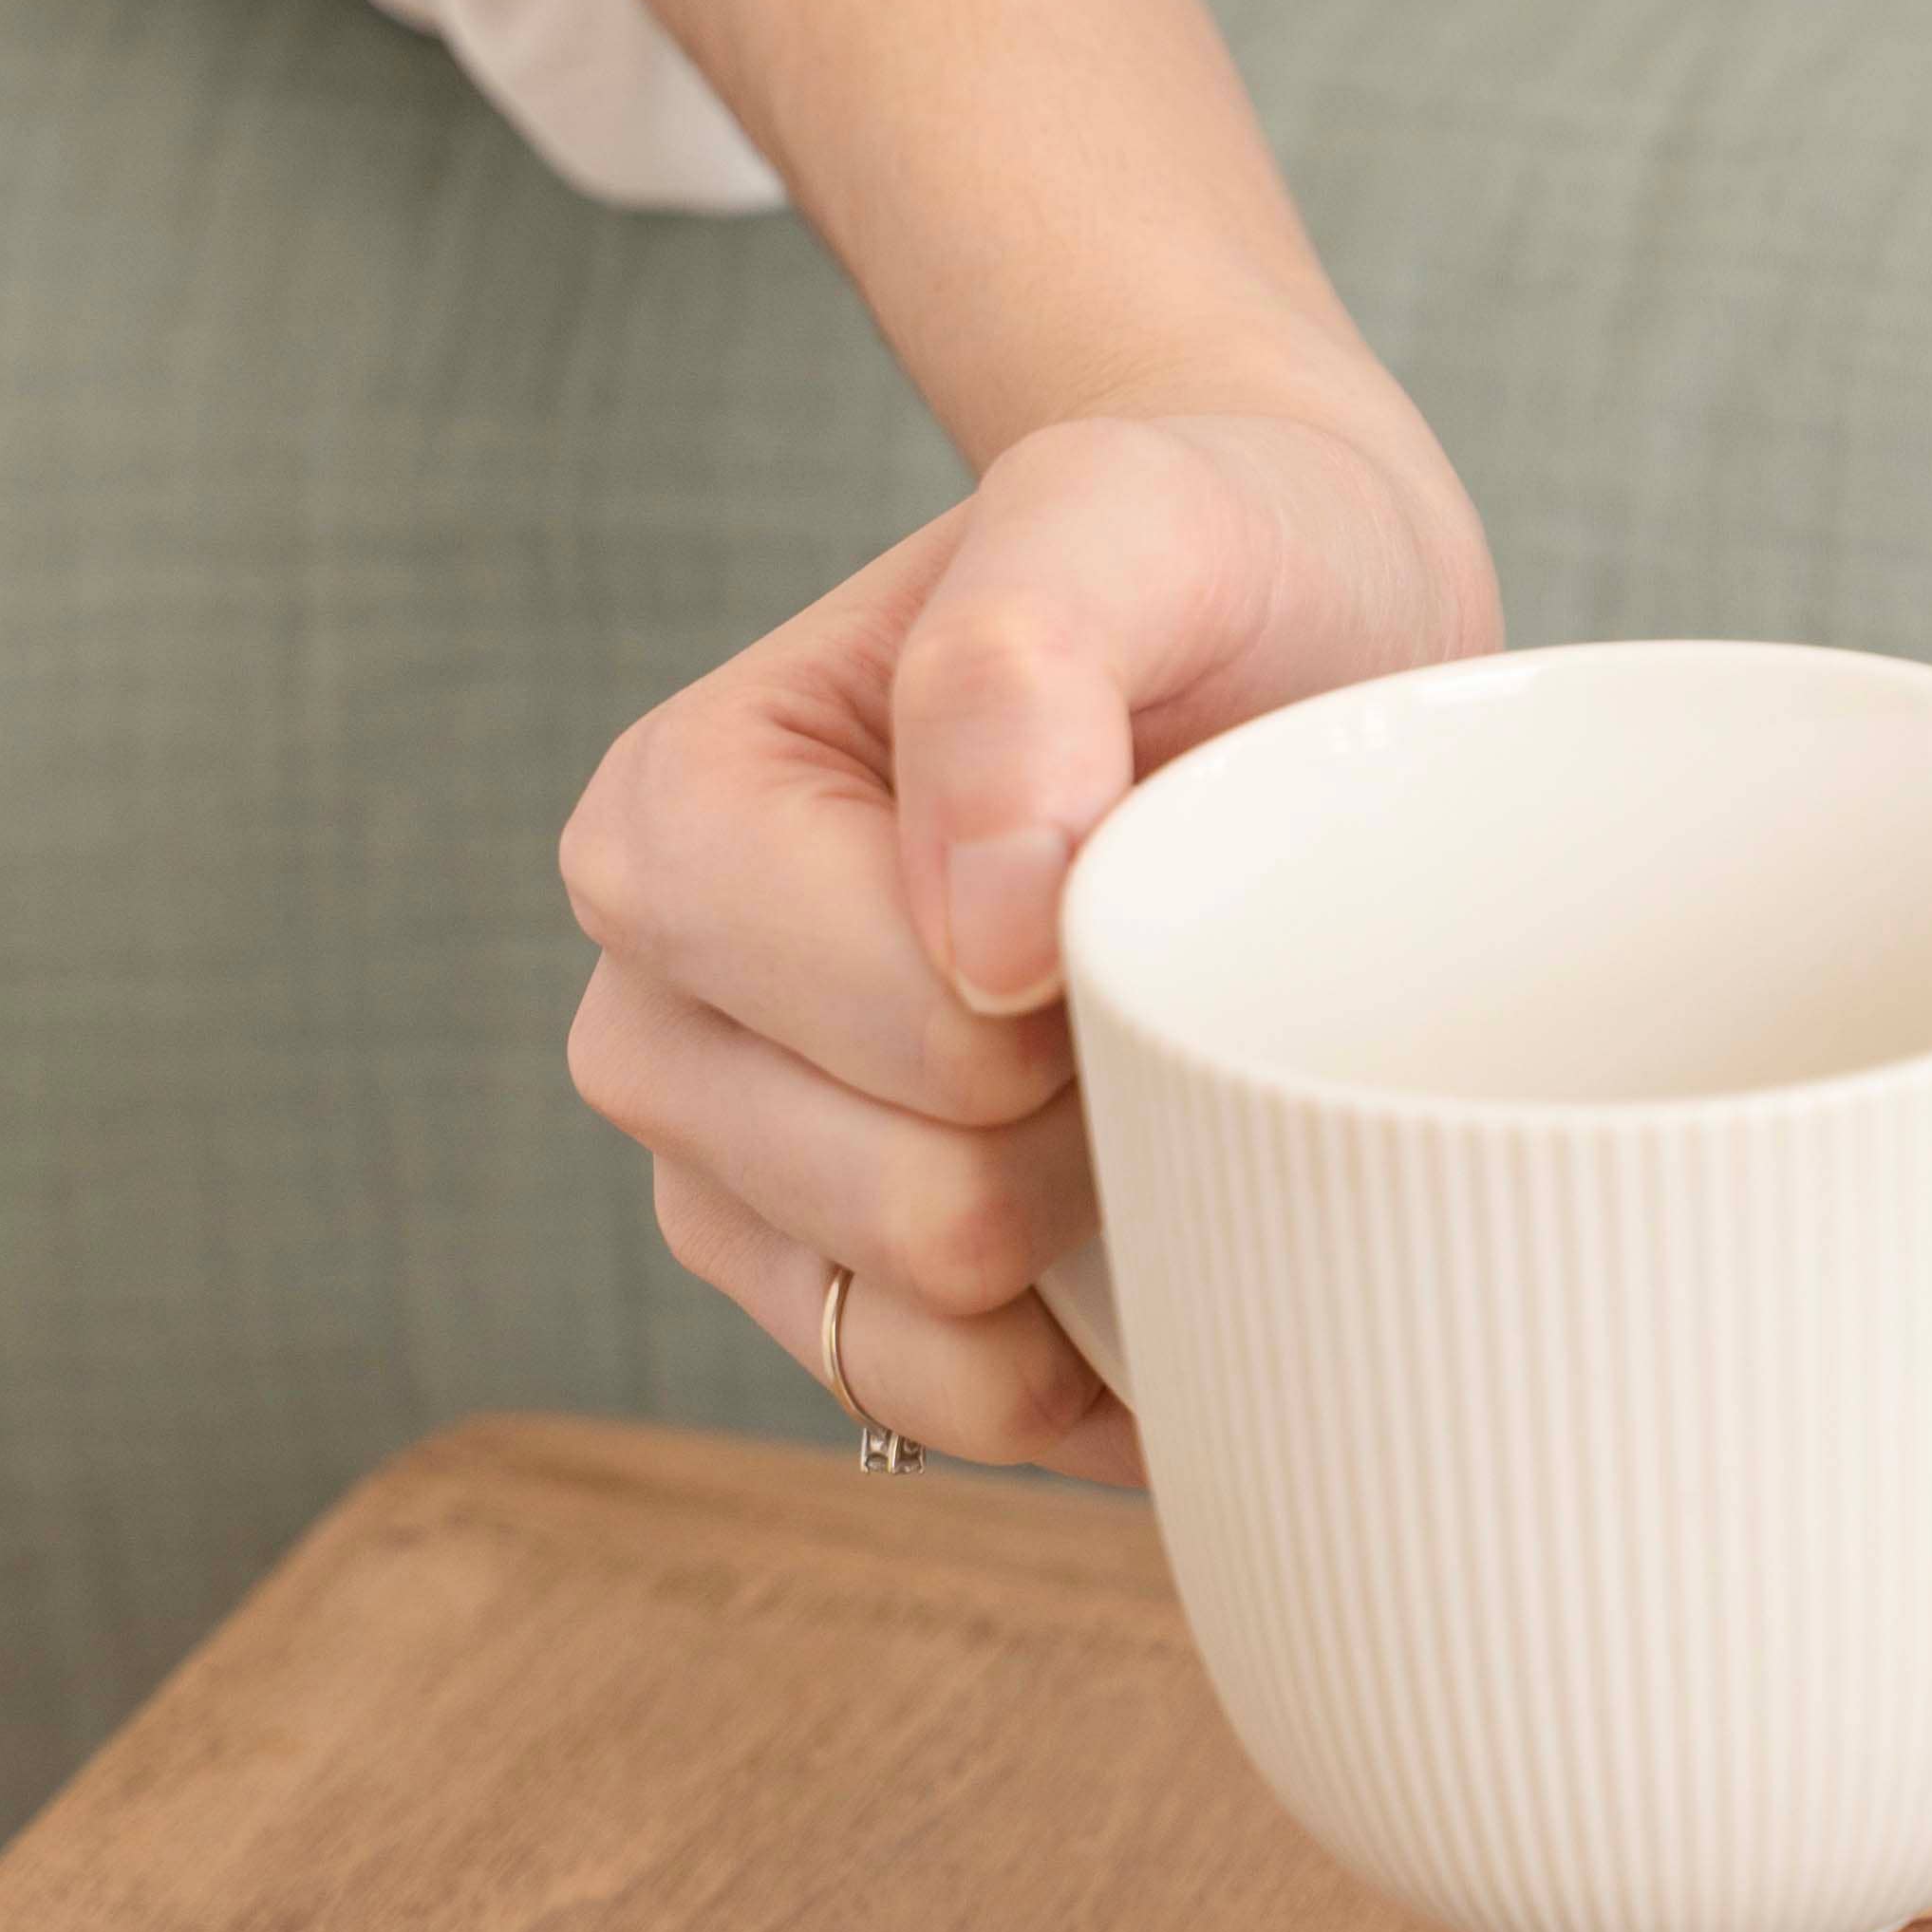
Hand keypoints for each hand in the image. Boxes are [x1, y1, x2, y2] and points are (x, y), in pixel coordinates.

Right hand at [561, 396, 1496, 1481]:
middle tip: (1166, 973)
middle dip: (1095, 1125)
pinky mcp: (819, 1287)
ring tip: (1157, 1073)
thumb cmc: (1195, 563)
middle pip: (913, 1212)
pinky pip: (943, 1413)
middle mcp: (653, 1014)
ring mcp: (725, 1171)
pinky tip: (1160, 1231)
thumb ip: (1025, 658)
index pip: (916, 1039)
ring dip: (1092, 1244)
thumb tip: (977, 929)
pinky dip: (1082, 1363)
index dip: (1082, 997)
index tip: (1147, 871)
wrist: (1279, 632)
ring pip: (922, 1338)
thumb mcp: (1135, 517)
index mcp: (674, 825)